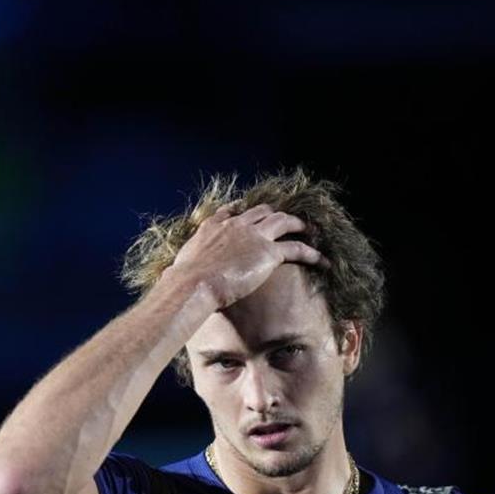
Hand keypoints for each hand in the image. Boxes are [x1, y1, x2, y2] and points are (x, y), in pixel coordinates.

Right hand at [167, 202, 326, 310]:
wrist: (193, 283)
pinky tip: (322, 260)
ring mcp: (254, 236)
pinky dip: (312, 253)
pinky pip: (297, 248)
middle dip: (276, 214)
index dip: (243, 210)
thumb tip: (172, 282)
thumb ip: (181, 270)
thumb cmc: (182, 281)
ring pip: (283, 221)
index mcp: (213, 227)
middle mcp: (236, 225)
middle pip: (262, 212)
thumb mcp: (180, 268)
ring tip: (311, 230)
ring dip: (298, 225)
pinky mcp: (268, 252)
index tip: (248, 210)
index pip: (231, 211)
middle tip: (286, 219)